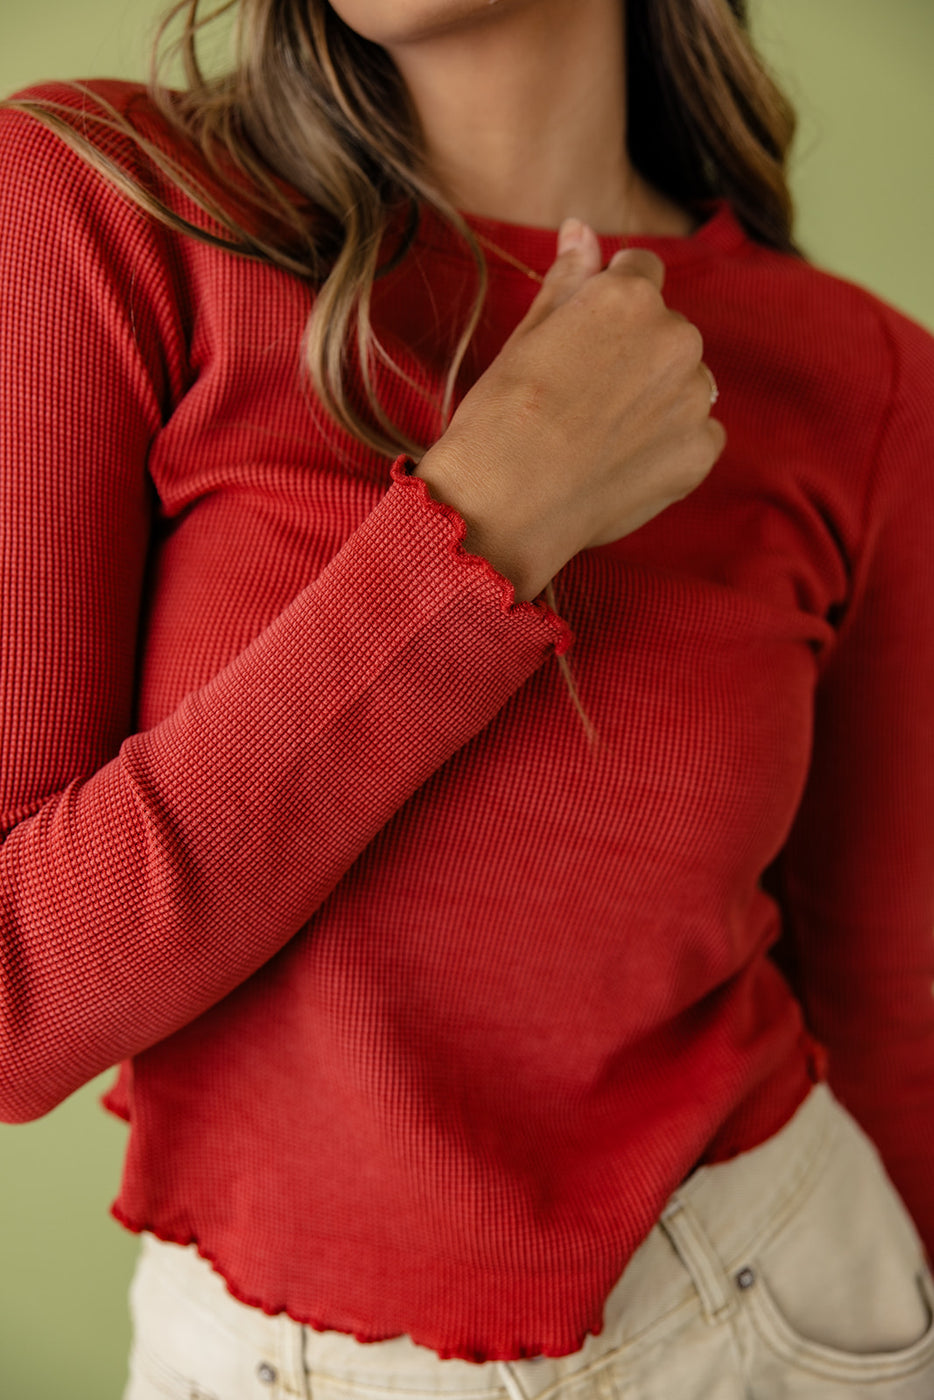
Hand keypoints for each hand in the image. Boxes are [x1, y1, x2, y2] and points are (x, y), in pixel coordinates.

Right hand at [414, 218, 725, 600]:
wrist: (505, 507)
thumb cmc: (500, 419)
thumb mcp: (527, 337)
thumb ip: (568, 280)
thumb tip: (581, 229)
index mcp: (630, 296)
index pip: (641, 271)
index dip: (609, 304)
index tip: (585, 338)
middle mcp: (676, 337)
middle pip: (666, 330)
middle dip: (635, 352)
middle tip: (583, 398)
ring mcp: (695, 398)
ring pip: (684, 382)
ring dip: (656, 397)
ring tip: (601, 435)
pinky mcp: (701, 452)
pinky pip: (698, 434)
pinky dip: (669, 444)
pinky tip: (623, 463)